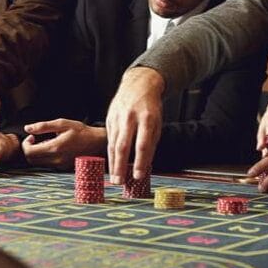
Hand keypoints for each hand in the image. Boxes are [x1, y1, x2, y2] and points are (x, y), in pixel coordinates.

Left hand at [21, 118, 105, 169]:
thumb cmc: (82, 132)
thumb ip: (43, 126)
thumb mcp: (63, 124)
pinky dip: (46, 158)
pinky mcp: (64, 169)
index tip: (32, 137)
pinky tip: (54, 149)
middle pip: (31, 160)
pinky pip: (48, 165)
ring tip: (47, 143)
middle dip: (29, 150)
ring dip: (37, 154)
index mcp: (55, 148)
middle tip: (35, 140)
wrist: (98, 143)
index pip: (29, 152)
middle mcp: (56, 160)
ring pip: (39, 164)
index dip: (26, 144)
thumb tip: (28, 128)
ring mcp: (60, 166)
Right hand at [105, 67, 164, 184]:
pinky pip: (110, 139)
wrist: (138, 84)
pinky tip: (112, 164)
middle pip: (123, 146)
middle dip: (120, 166)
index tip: (137, 176)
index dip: (139, 162)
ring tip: (115, 178)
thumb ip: (151, 143)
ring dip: (113, 163)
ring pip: (113, 144)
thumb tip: (145, 165)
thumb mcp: (157, 122)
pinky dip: (111, 153)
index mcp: (146, 118)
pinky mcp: (110, 118)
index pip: (142, 144)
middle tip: (119, 182)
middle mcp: (130, 118)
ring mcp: (117, 117)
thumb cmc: (151, 107)